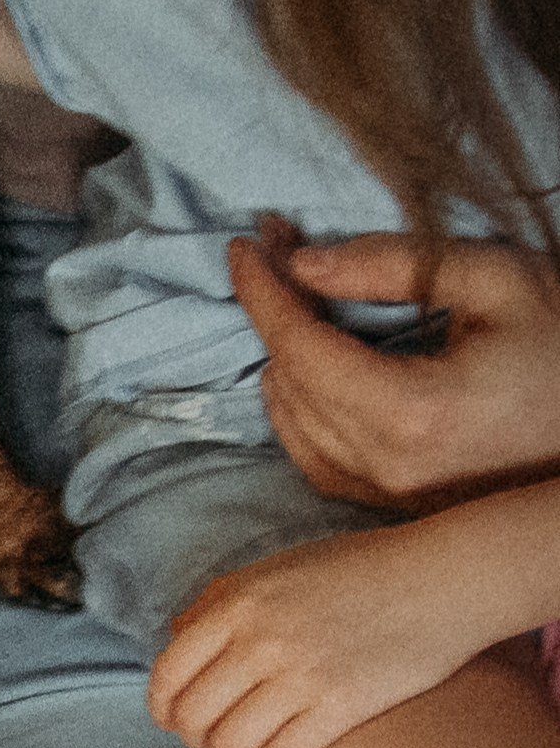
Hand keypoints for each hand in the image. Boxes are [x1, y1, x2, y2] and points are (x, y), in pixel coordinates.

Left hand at [147, 521, 484, 747]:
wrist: (439, 581)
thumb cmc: (356, 571)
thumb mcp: (277, 568)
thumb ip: (219, 601)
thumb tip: (174, 639)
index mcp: (237, 603)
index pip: (167, 675)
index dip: (163, 708)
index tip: (174, 719)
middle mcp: (260, 640)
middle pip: (193, 717)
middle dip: (195, 736)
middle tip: (212, 737)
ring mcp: (300, 676)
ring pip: (229, 747)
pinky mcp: (341, 707)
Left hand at [230, 223, 559, 505]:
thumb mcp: (500, 280)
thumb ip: (394, 266)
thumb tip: (305, 263)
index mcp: (414, 413)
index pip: (300, 346)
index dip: (263, 289)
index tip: (247, 242)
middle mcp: (390, 467)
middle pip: (289, 380)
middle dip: (274, 309)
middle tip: (283, 251)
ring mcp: (390, 496)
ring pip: (290, 420)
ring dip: (283, 355)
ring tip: (300, 299)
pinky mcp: (395, 505)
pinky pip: (314, 456)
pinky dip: (299, 404)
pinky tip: (313, 364)